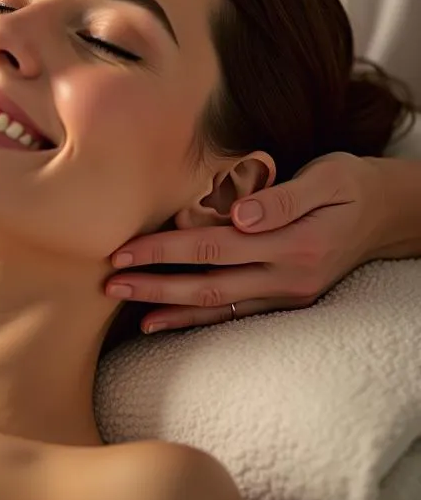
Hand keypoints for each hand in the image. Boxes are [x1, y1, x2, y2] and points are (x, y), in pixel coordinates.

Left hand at [104, 153, 386, 332]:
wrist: (390, 214)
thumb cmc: (351, 184)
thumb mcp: (328, 178)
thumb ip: (283, 198)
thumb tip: (242, 215)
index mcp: (294, 243)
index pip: (214, 246)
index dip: (166, 249)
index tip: (125, 249)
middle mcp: (288, 276)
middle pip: (208, 283)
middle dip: (154, 283)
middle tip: (108, 281)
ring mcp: (286, 293)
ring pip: (216, 306)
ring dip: (168, 307)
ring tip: (125, 303)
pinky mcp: (284, 300)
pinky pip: (231, 314)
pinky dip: (194, 318)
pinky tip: (160, 321)